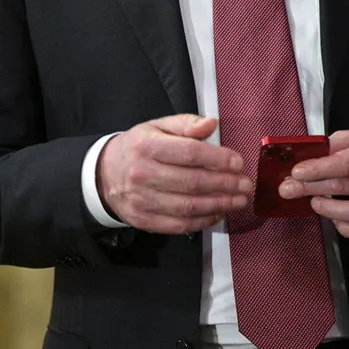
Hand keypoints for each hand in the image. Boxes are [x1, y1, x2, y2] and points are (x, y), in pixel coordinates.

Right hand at [97, 114, 251, 234]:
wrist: (103, 175)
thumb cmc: (137, 148)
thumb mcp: (156, 127)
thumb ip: (185, 124)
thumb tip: (211, 124)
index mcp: (147, 146)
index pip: (189, 152)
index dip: (218, 158)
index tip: (238, 162)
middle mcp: (143, 174)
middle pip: (193, 181)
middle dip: (225, 184)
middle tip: (245, 184)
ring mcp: (142, 200)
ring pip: (189, 205)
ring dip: (220, 204)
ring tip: (239, 200)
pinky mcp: (144, 220)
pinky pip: (180, 224)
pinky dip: (203, 220)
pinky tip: (218, 212)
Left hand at [277, 128, 348, 240]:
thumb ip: (332, 145)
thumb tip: (303, 159)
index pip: (345, 164)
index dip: (318, 169)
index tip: (296, 173)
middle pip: (343, 187)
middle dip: (310, 189)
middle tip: (287, 189)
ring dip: (327, 210)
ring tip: (314, 202)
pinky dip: (344, 227)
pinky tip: (334, 216)